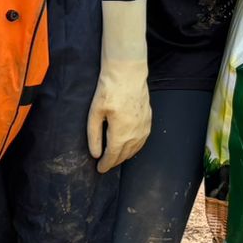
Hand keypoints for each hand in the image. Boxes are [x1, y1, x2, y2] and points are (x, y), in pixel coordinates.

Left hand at [87, 0, 151, 172]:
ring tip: (116, 158)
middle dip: (115, 162)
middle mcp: (135, 133)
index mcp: (121, 133)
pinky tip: (130, 146)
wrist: (128, 73)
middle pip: (125, 155)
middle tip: (105, 165)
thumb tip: (95, 154)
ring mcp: (144, 126)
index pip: (113, 156)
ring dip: (126, 156)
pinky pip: (143, 140)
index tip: (99, 169)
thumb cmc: (108, 90)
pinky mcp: (149, 119)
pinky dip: (135, 147)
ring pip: (136, 149)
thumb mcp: (95, 113)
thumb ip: (94, 135)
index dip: (106, 164)